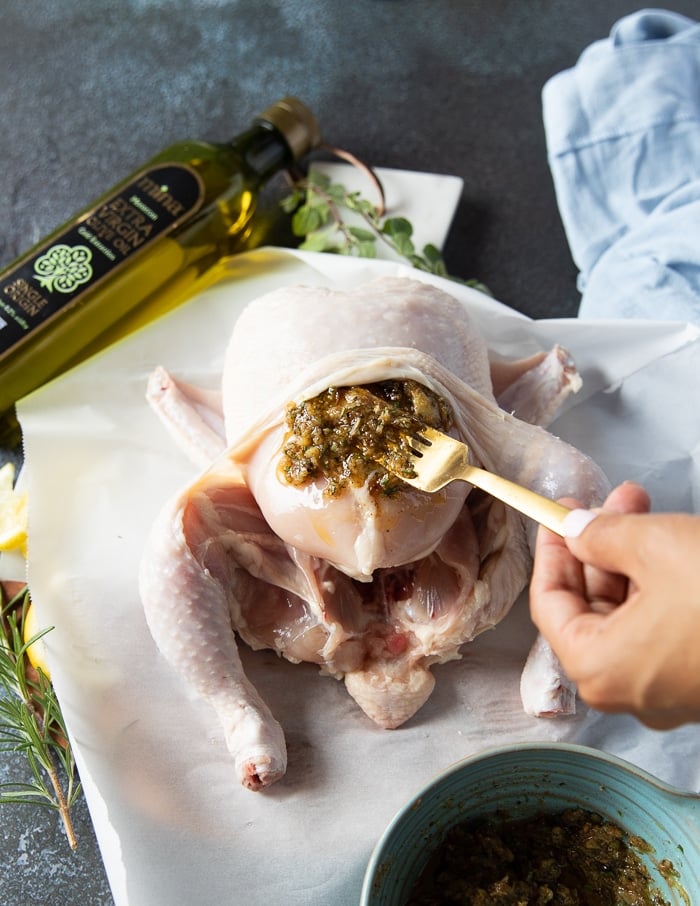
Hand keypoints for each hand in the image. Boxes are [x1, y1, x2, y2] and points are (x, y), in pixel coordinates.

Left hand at [529, 481, 699, 728]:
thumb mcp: (655, 546)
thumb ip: (601, 535)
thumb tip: (576, 531)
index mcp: (598, 667)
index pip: (548, 604)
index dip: (551, 552)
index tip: (558, 515)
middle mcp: (626, 689)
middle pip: (588, 607)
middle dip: (597, 545)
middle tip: (608, 500)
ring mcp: (667, 689)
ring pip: (627, 614)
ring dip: (629, 556)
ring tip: (640, 504)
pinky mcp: (699, 680)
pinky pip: (661, 628)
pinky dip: (657, 584)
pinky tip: (670, 541)